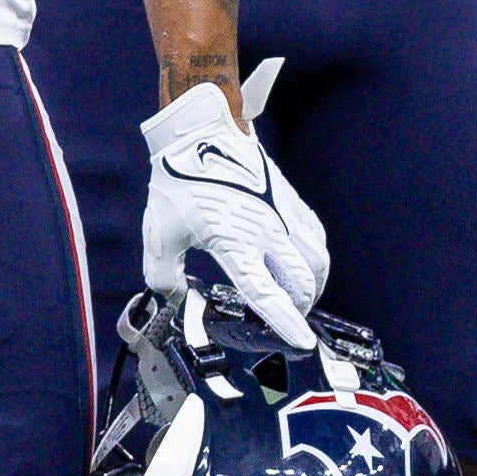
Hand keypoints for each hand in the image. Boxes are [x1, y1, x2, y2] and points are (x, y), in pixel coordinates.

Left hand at [140, 78, 327, 347]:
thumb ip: (162, 275)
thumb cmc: (178, 182)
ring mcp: (284, 214)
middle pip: (303, 281)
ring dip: (314, 285)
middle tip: (290, 320)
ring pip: (318, 260)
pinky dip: (316, 259)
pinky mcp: (292, 200)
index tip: (301, 341)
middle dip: (301, 307)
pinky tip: (303, 265)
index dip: (285, 321)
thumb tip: (176, 297)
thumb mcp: (158, 233)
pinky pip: (316, 237)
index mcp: (235, 242)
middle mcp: (268, 230)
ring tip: (300, 297)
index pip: (265, 292)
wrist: (200, 134)